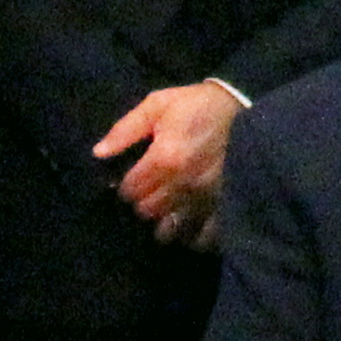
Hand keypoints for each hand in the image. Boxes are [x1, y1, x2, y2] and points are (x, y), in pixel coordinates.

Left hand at [95, 80, 241, 246]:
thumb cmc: (195, 105)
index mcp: (164, 157)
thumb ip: (125, 129)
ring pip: (171, 226)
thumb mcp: (157, 105)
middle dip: (143, 202)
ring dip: (164, 220)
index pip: (130, 189)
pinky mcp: (223, 204)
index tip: (131, 180)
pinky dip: (192, 235)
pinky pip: (203, 234)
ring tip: (166, 208)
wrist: (241, 107)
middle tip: (149, 192)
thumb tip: (99, 153)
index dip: (125, 186)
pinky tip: (188, 225)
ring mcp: (204, 197)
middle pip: (147, 210)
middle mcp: (182, 182)